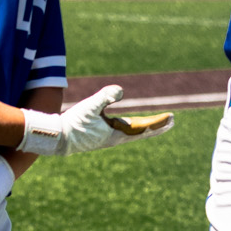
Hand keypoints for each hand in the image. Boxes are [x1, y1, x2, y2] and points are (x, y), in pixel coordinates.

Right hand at [19, 85, 175, 155]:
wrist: (58, 138)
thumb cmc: (73, 123)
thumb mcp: (89, 106)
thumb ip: (105, 97)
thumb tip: (121, 91)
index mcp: (116, 133)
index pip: (143, 128)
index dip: (158, 123)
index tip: (172, 117)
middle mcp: (115, 138)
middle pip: (142, 132)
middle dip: (157, 126)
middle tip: (172, 121)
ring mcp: (109, 139)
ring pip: (134, 134)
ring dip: (147, 128)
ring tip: (158, 124)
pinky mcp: (102, 138)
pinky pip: (124, 133)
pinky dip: (134, 130)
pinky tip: (133, 127)